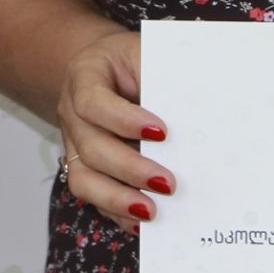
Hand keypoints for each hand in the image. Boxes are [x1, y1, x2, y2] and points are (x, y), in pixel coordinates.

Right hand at [57, 30, 174, 231]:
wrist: (108, 68)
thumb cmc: (132, 60)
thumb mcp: (145, 52)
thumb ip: (164, 75)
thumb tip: (201, 107)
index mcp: (85, 74)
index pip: (92, 101)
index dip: (123, 120)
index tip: (162, 132)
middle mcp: (72, 112)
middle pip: (90, 147)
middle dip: (130, 169)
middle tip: (168, 183)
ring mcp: (74, 143)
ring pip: (83, 178)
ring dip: (117, 198)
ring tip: (152, 210)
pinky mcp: (83, 167)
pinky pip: (92, 196)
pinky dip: (115, 211)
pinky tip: (141, 220)